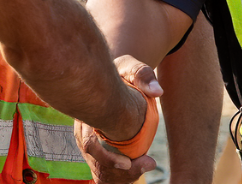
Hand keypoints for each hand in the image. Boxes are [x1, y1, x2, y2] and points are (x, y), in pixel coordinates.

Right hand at [75, 55, 163, 183]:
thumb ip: (143, 75)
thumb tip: (157, 91)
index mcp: (88, 113)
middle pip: (96, 163)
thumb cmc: (121, 72)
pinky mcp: (98, 148)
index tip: (129, 162)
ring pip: (100, 171)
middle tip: (148, 163)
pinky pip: (104, 171)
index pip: (89, 143)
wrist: (115, 78)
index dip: (107, 158)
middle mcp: (84, 130)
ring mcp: (89, 141)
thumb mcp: (131, 67)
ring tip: (147, 164)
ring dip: (122, 176)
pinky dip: (120, 176)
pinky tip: (140, 165)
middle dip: (119, 172)